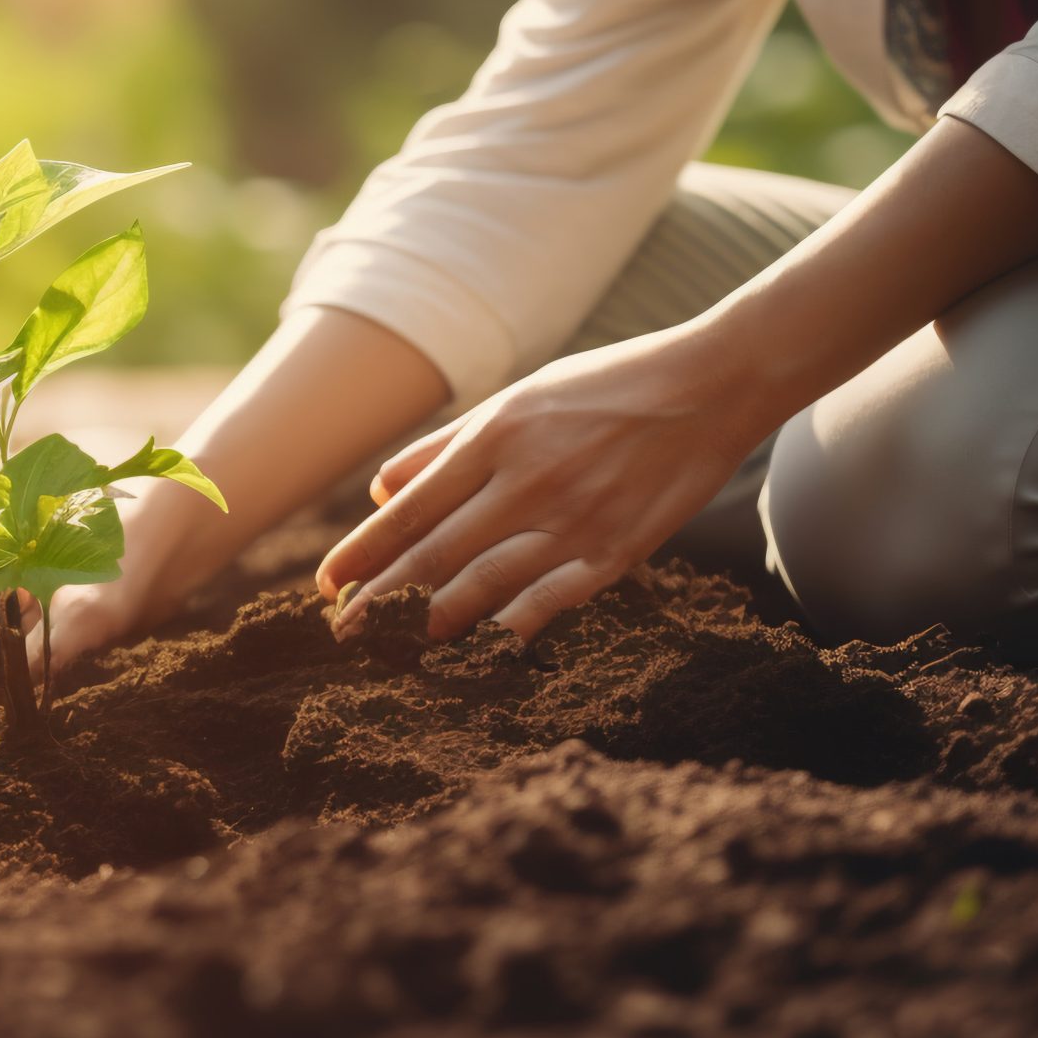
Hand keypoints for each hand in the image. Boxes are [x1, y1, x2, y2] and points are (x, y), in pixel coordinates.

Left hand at [316, 323, 771, 643]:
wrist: (709, 386)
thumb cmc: (602, 388)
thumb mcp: (515, 398)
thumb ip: (444, 446)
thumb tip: (382, 490)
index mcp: (494, 437)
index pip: (408, 510)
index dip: (362, 552)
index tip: (328, 584)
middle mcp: (526, 481)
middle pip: (434, 554)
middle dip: (381, 598)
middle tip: (343, 632)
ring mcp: (573, 520)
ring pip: (484, 584)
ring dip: (432, 621)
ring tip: (397, 646)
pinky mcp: (616, 552)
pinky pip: (550, 601)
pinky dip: (509, 630)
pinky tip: (478, 651)